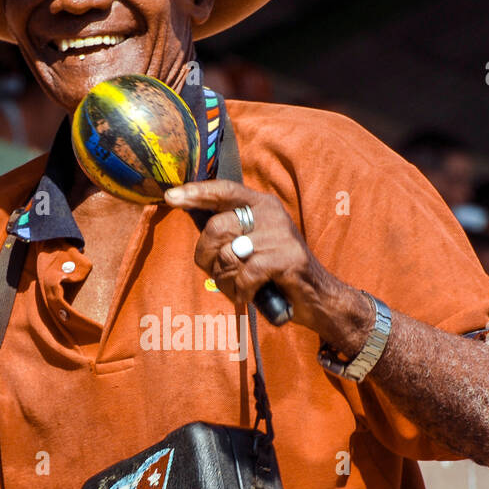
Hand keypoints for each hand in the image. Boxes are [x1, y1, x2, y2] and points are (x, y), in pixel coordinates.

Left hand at [165, 180, 365, 341]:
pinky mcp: (287, 258)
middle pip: (217, 228)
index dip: (196, 193)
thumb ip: (229, 234)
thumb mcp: (251, 246)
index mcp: (261, 205)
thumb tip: (194, 223)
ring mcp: (281, 234)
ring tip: (240, 287)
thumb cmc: (276, 274)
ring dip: (227, 280)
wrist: (318, 297)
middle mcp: (271, 213)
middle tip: (218, 274)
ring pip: (228, 255)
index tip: (171, 197)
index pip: (224, 191)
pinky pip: (246, 274)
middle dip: (207, 257)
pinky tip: (250, 295)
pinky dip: (242, 291)